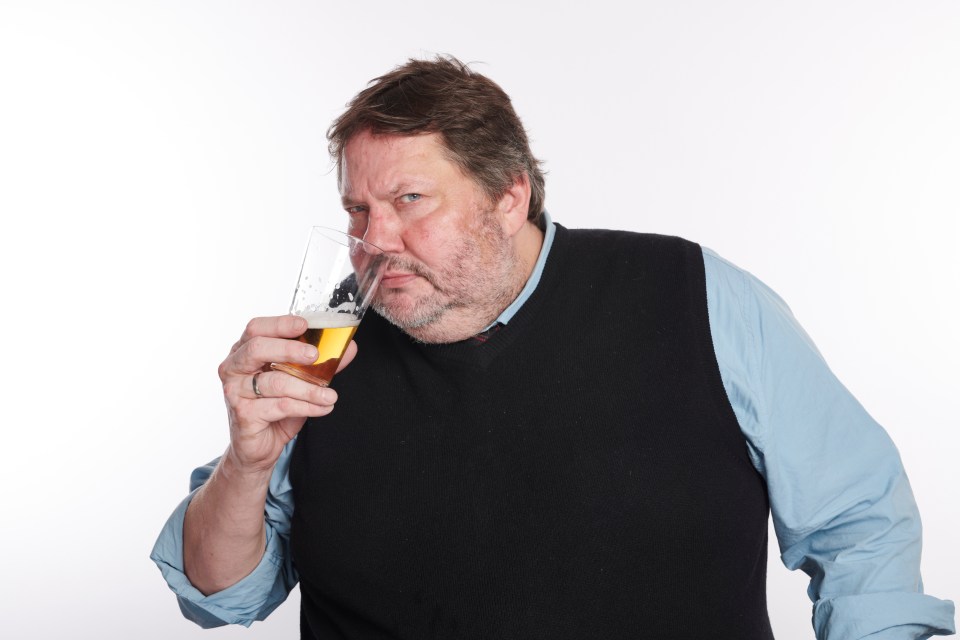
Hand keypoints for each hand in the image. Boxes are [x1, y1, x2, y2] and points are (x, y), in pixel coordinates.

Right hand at [218, 314, 356, 473]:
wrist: (258, 447)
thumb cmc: (274, 406)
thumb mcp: (298, 380)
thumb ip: (320, 363)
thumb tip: (348, 348)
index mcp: (244, 351)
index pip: (257, 328)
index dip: (280, 324)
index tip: (304, 324)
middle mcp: (234, 367)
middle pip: (258, 348)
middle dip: (290, 350)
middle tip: (315, 355)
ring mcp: (235, 391)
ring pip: (275, 382)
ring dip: (308, 388)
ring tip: (330, 395)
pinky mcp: (243, 414)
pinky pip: (279, 406)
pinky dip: (305, 406)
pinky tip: (322, 408)